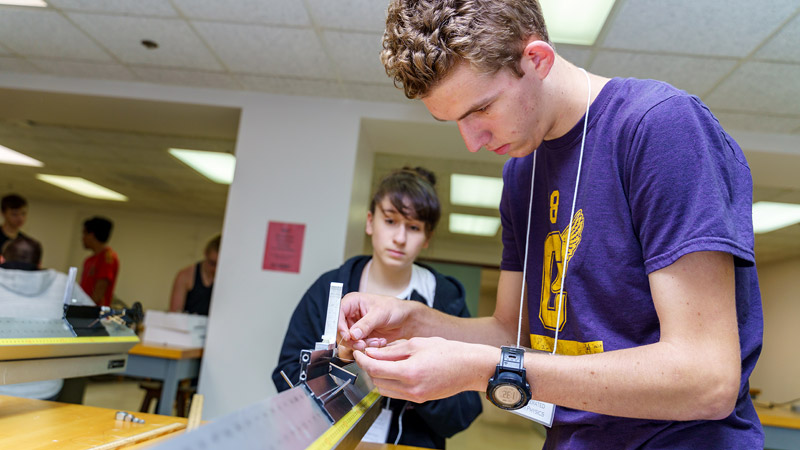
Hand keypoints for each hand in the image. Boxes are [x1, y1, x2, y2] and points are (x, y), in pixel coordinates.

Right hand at [338, 292, 418, 349]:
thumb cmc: (394, 309)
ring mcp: (354, 326)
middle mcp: (350, 314)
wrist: (404, 320)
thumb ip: (366, 324)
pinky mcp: (360, 337)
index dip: (339, 326)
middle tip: (363, 343)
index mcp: (352, 302)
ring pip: (348, 341)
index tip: (348, 336)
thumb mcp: (380, 313)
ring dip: (362, 344)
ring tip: (376, 341)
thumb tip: (353, 334)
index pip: (337, 314)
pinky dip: (368, 347)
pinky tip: (378, 342)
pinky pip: (357, 346)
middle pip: (340, 331)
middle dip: (352, 340)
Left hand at [353, 337, 497, 402]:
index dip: (362, 360)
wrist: (469, 367)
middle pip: (377, 380)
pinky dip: (389, 382)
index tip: (358, 352)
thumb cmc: (448, 352)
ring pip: (384, 389)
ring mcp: (415, 396)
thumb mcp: (416, 344)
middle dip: (369, 367)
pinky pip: (396, 393)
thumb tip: (371, 353)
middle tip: (368, 354)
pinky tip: (393, 370)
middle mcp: (410, 388)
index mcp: (409, 372)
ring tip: (381, 361)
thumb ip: (391, 350)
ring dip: (378, 376)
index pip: (375, 369)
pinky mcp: (419, 399)